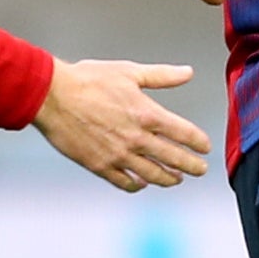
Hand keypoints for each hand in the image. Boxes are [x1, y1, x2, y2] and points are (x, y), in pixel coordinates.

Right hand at [33, 59, 212, 192]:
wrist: (53, 96)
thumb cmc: (89, 80)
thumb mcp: (128, 72)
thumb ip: (161, 76)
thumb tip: (188, 73)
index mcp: (147, 114)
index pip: (184, 134)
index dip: (199, 142)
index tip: (205, 147)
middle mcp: (137, 139)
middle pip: (174, 159)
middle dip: (192, 166)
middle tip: (201, 170)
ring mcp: (119, 155)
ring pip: (152, 175)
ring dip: (169, 179)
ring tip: (176, 180)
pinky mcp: (100, 165)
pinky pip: (124, 182)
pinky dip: (137, 185)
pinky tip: (141, 184)